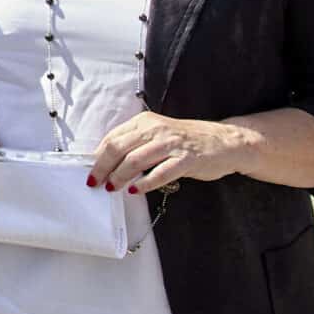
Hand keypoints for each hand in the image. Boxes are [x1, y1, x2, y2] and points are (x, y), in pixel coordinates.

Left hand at [88, 111, 247, 192]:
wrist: (224, 141)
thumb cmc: (186, 141)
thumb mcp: (157, 135)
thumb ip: (135, 144)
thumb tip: (107, 162)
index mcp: (144, 122)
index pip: (112, 138)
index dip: (98, 156)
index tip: (90, 171)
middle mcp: (155, 130)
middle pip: (118, 149)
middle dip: (103, 168)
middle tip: (96, 183)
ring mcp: (171, 144)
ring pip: (135, 160)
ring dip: (120, 177)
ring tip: (112, 188)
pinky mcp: (187, 159)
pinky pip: (161, 173)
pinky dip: (146, 183)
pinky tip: (136, 191)